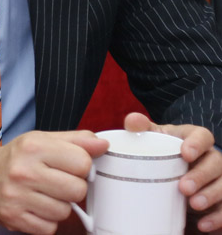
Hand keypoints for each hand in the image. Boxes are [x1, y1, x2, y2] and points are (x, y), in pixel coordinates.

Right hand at [0, 130, 108, 234]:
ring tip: (46, 193)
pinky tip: (37, 206)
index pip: (82, 162)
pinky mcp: (15, 219)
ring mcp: (17, 196)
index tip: (71, 165)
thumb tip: (102, 144)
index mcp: (34, 146)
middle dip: (73, 187)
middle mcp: (24, 170)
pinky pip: (50, 228)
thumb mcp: (43, 139)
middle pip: (77, 190)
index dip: (82, 165)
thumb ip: (76, 140)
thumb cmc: (18, 157)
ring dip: (60, 204)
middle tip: (59, 180)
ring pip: (65, 211)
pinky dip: (47, 220)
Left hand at [125, 112, 221, 232]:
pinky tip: (203, 224)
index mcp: (194, 139)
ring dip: (211, 195)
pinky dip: (216, 217)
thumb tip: (132, 121)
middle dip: (201, 175)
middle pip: (215, 162)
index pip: (203, 136)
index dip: (197, 143)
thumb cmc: (164, 150)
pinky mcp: (220, 199)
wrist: (173, 171)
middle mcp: (211, 157)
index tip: (185, 153)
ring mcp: (219, 178)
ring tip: (194, 205)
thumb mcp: (154, 138)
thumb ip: (143, 128)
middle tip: (184, 187)